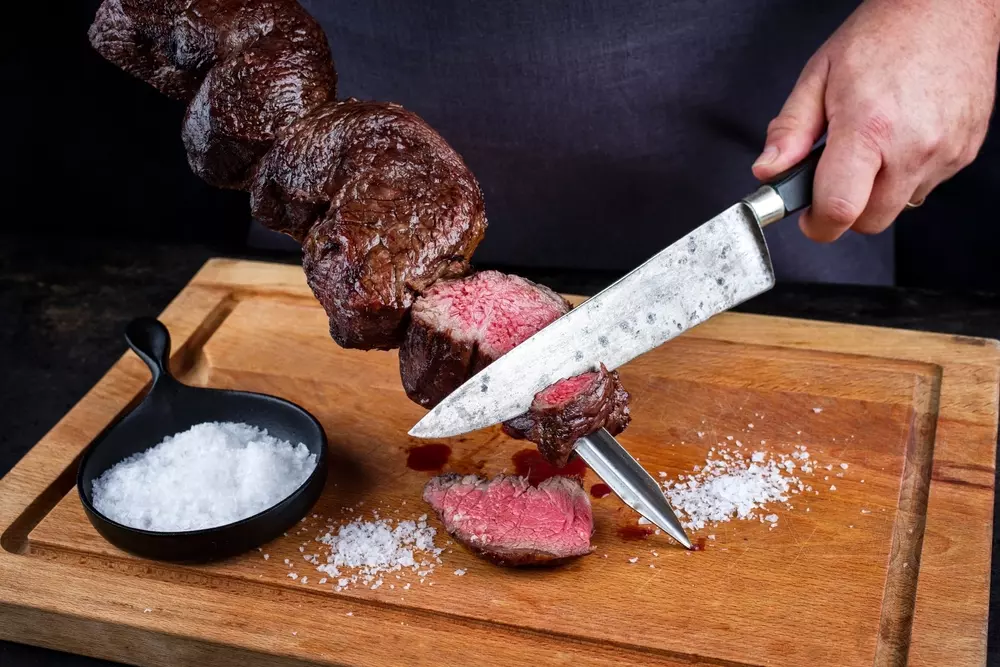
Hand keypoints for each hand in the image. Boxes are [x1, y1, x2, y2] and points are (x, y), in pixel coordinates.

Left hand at [752, 0, 999, 241]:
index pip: (839, 211)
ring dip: (878, 193)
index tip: (808, 217)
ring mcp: (945, 152)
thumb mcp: (818, 76)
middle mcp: (913, 147)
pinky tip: (901, 138)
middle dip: (846, 209)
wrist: (947, 7)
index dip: (817, 225)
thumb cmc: (884, 34)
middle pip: (870, 221)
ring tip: (872, 147)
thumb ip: (790, 131)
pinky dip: (907, 175)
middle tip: (835, 176)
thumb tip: (769, 172)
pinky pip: (926, 186)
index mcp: (869, 129)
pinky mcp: (965, 151)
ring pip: (899, 207)